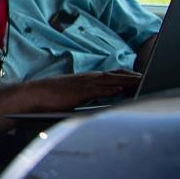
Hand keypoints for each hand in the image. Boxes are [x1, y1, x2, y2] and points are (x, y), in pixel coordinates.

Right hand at [21, 70, 141, 112]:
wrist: (32, 95)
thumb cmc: (47, 98)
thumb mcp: (69, 95)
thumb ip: (83, 96)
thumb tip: (93, 104)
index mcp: (85, 80)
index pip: (109, 75)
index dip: (125, 76)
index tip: (138, 77)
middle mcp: (86, 79)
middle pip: (114, 74)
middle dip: (132, 76)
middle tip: (147, 77)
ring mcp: (83, 85)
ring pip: (110, 79)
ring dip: (126, 80)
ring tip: (141, 81)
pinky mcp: (78, 92)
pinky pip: (98, 89)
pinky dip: (110, 88)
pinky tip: (120, 89)